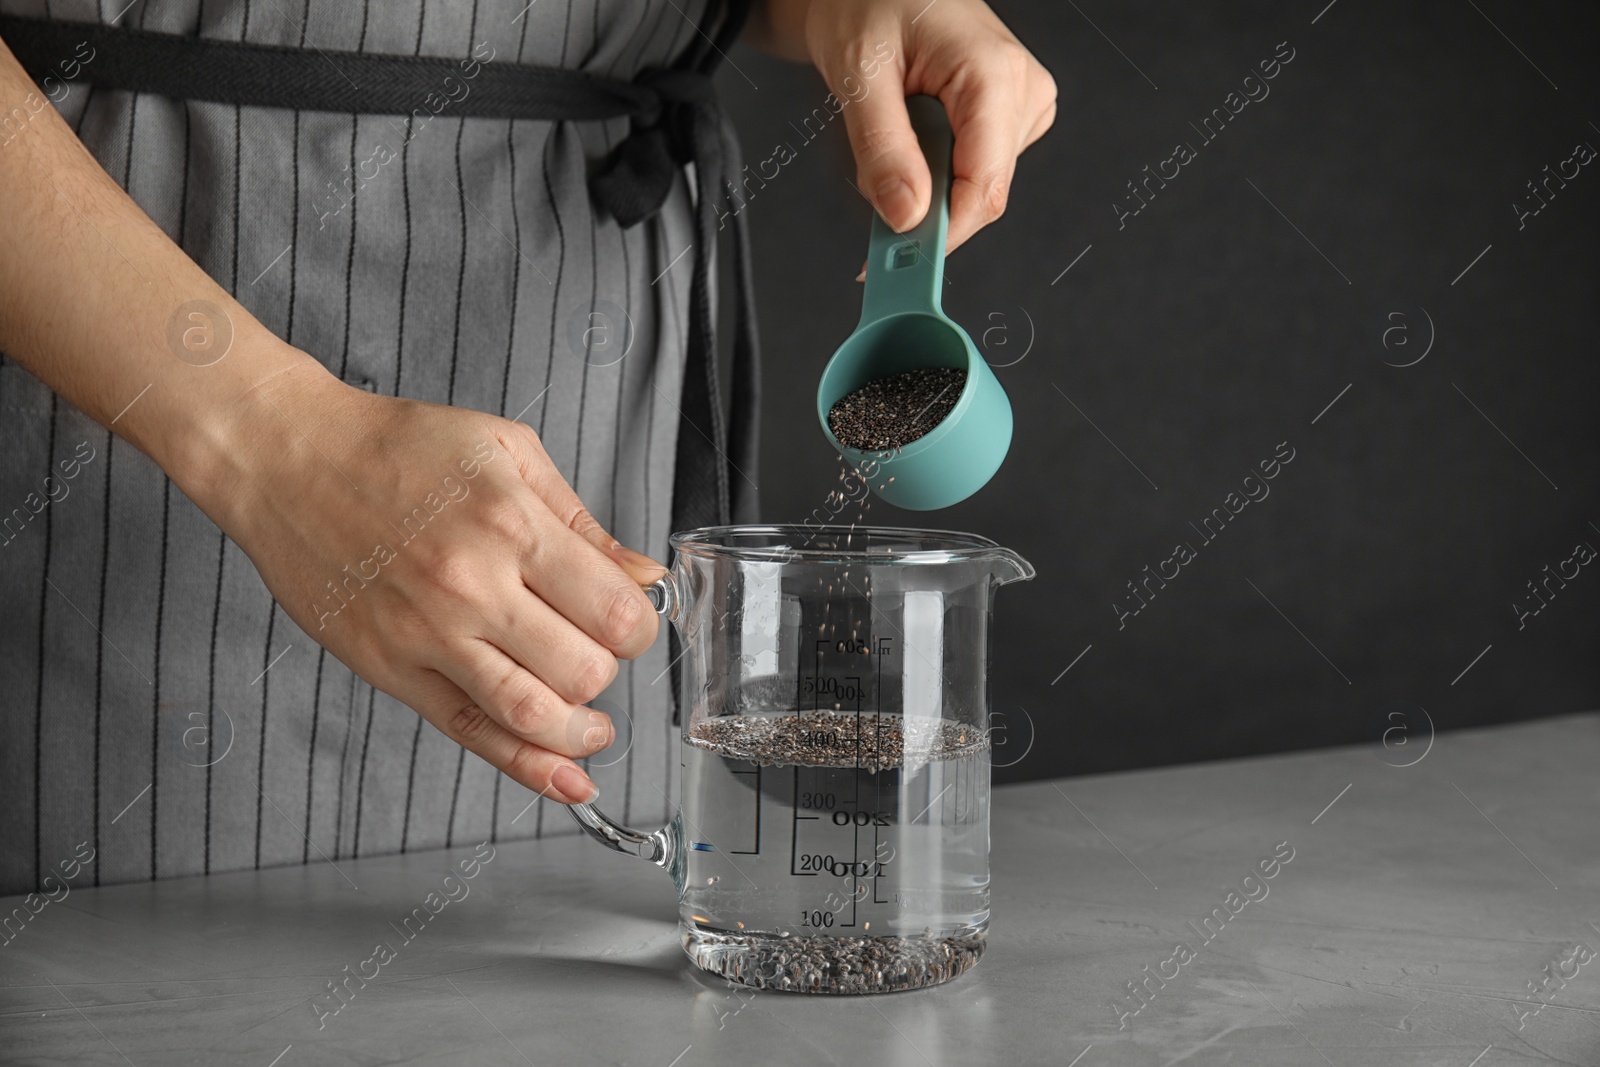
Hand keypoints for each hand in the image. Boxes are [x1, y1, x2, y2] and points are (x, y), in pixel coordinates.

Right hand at [199, 358, 664, 805]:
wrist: (289, 459)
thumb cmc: (396, 446)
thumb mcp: (508, 451)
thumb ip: (582, 523)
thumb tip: (645, 577)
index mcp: (511, 525)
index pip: (614, 612)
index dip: (640, 627)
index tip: (631, 621)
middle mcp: (472, 586)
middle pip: (582, 670)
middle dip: (609, 672)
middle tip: (596, 653)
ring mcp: (427, 634)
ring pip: (531, 714)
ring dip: (579, 732)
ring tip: (592, 725)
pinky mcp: (390, 668)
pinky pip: (468, 732)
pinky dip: (526, 768)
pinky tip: (566, 781)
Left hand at [756, 0, 1055, 255]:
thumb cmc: (869, 3)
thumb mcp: (858, 73)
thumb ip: (883, 148)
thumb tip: (906, 215)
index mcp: (994, 74)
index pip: (983, 189)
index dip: (941, 235)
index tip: (895, 264)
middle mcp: (1021, 90)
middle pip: (980, 194)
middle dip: (924, 210)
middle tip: (870, 203)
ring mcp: (1021, 104)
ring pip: (975, 188)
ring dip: (926, 186)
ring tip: (892, 133)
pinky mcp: (1010, 116)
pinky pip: (973, 170)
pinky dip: (935, 171)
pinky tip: (914, 133)